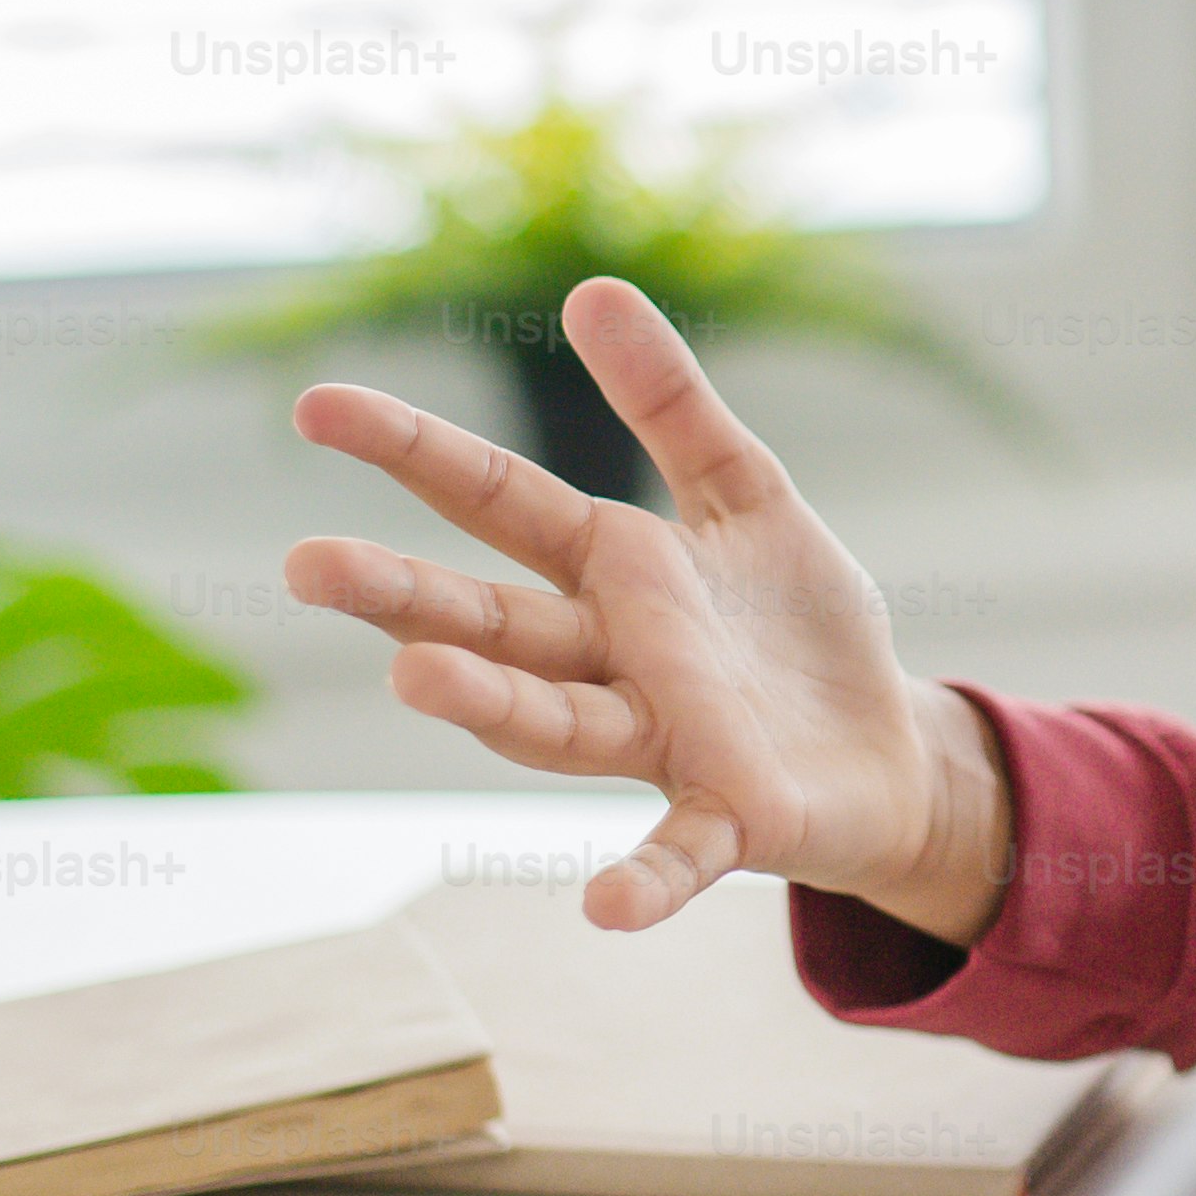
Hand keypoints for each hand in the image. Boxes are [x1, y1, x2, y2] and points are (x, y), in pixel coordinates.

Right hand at [281, 276, 1014, 939]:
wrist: (888, 748)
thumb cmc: (798, 625)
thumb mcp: (745, 492)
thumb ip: (672, 403)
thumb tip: (590, 286)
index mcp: (611, 571)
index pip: (492, 500)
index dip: (410, 451)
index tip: (313, 405)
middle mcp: (610, 661)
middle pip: (493, 623)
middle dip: (405, 597)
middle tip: (308, 564)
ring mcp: (662, 744)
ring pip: (557, 726)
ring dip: (488, 707)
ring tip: (413, 678)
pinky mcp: (731, 819)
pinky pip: (678, 854)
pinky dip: (640, 883)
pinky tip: (599, 909)